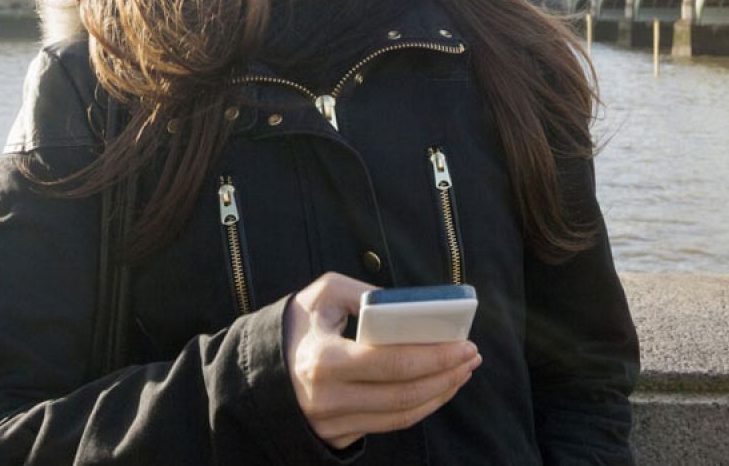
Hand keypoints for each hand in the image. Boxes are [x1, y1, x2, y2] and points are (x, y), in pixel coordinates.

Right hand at [282, 272, 481, 449]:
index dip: (434, 355)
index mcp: (322, 361)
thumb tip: (406, 305)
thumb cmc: (295, 327)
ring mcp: (333, 424)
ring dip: (440, 393)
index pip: (391, 362)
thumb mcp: (320, 296)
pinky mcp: (338, 436)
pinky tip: (437, 388)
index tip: (463, 342)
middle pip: (403, 393)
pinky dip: (419, 407)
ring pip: (401, 415)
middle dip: (446, 374)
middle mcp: (327, 399)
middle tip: (472, 355)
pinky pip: (389, 424)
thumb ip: (362, 292)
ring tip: (462, 371)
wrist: (257, 370)